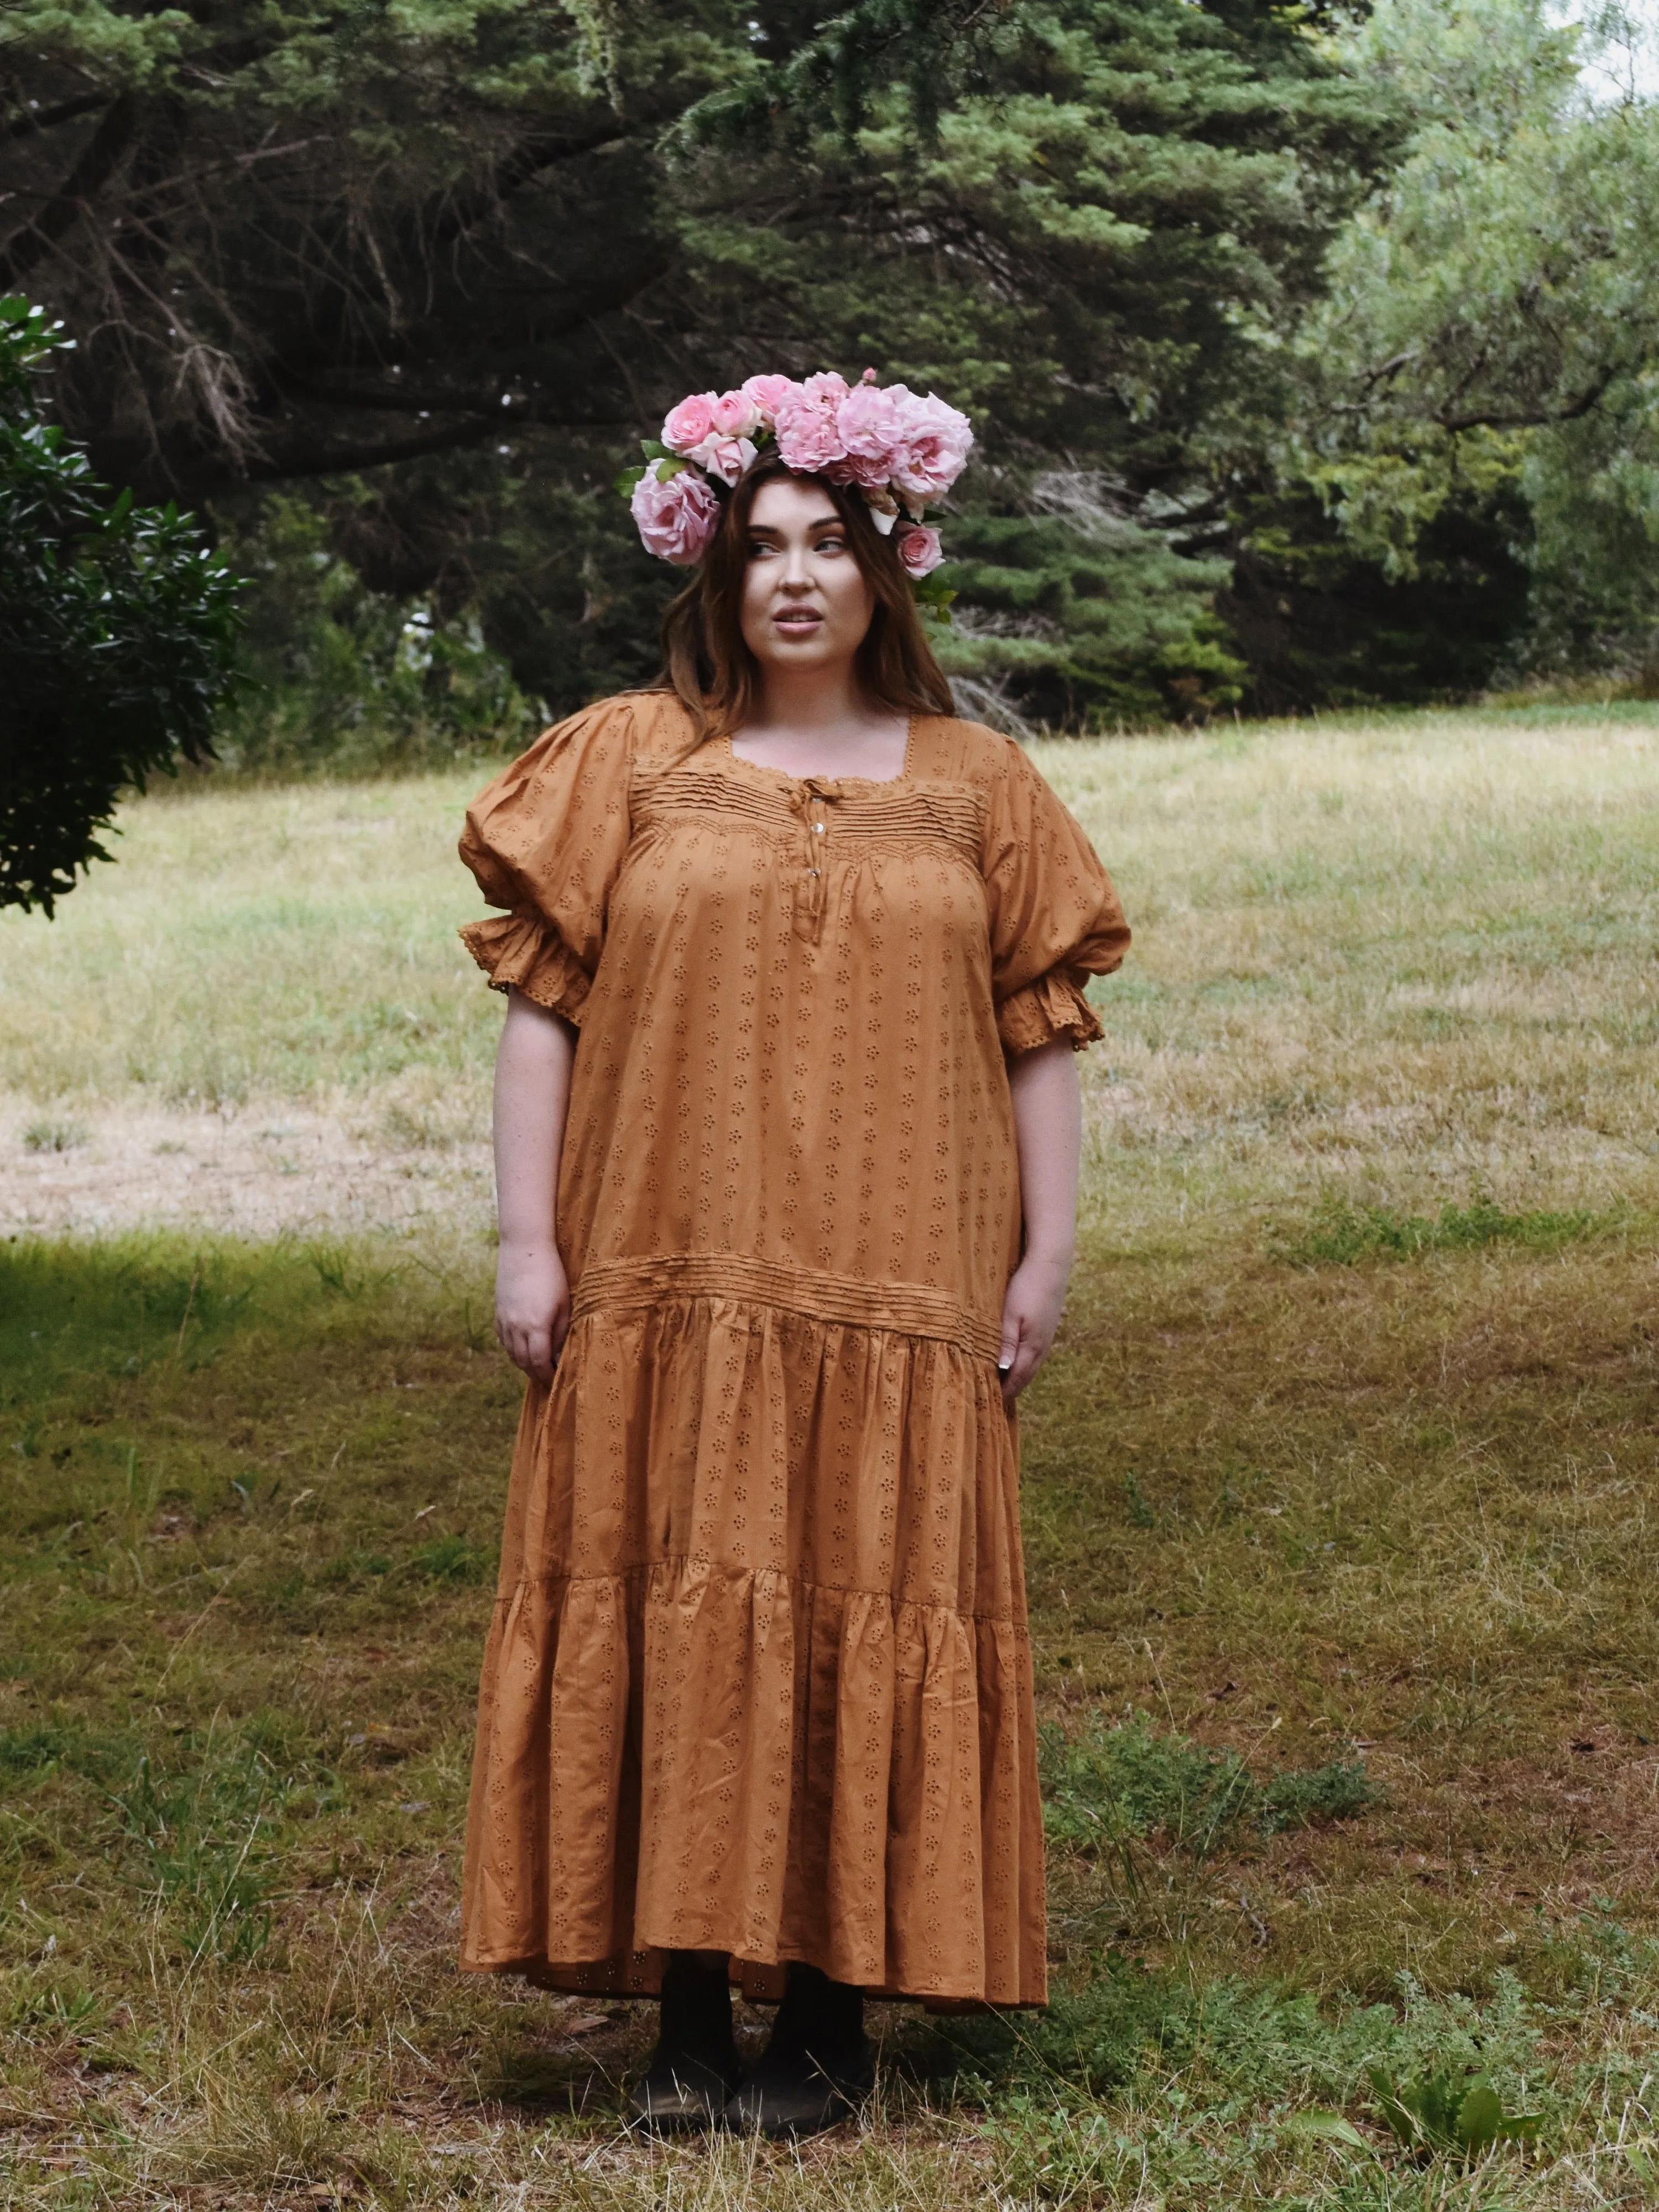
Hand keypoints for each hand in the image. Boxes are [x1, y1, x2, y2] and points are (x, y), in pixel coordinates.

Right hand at [495, 1240, 569, 1383]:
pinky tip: (520, 1350)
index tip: (555, 1381)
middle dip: (535, 1374)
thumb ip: (561, 1331)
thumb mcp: (565, 1303)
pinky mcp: (498, 1311)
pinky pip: (502, 1339)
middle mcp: (516, 1327)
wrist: (524, 1248)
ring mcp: (504, 1320)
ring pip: (511, 1352)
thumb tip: (560, 1353)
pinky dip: (512, 1350)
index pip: (540, 1362)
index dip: (547, 1375)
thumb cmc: (551, 1274)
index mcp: (536, 1326)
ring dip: (523, 1364)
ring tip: (535, 1368)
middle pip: (523, 1361)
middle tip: (546, 1380)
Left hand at [997, 1247, 1071, 1405]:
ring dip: (1014, 1379)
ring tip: (998, 1389)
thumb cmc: (1026, 1287)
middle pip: (1023, 1378)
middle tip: (990, 1405)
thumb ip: (1006, 1343)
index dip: (1001, 1395)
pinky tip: (1011, 1364)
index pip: (1015, 1380)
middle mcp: (1041, 1348)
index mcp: (1032, 1348)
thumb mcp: (1010, 1314)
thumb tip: (1000, 1370)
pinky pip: (1032, 1357)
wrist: (1051, 1265)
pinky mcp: (1045, 1330)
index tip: (986, 1408)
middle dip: (1007, 1392)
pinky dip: (1020, 1366)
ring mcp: (1045, 1340)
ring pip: (1028, 1368)